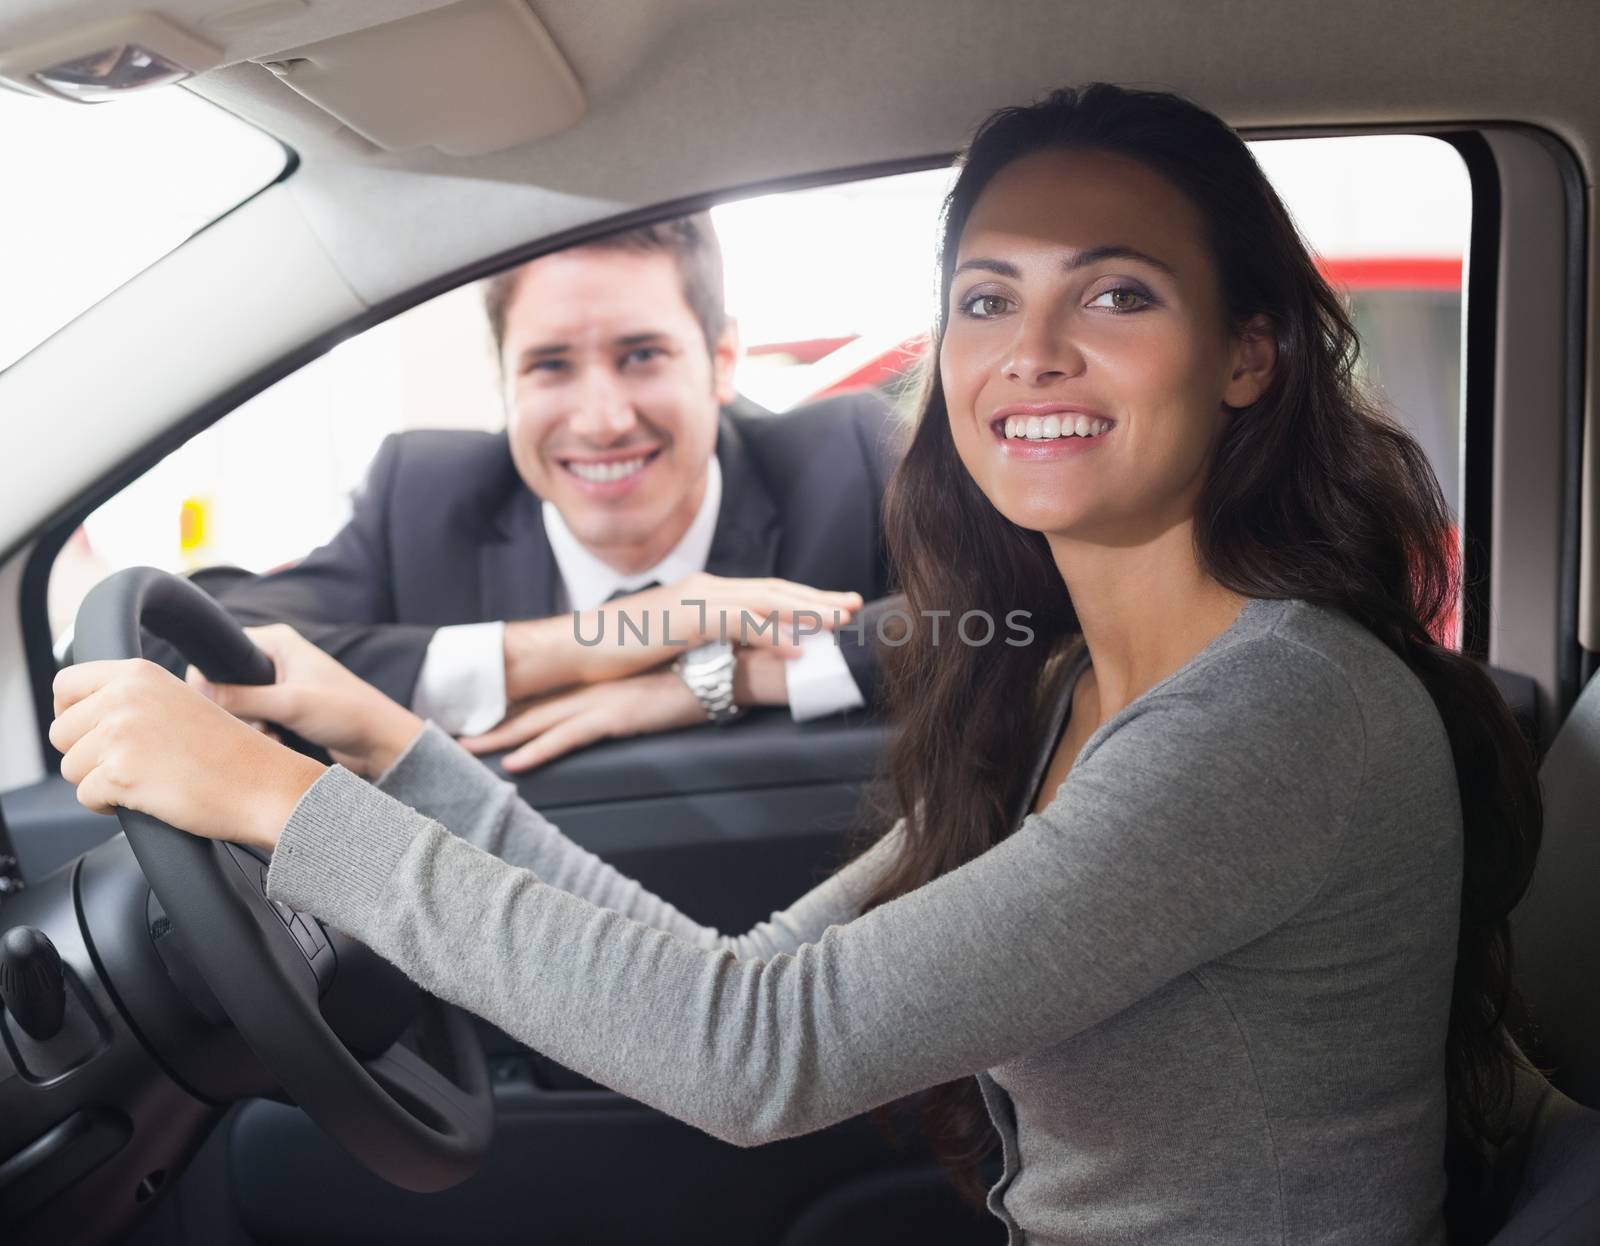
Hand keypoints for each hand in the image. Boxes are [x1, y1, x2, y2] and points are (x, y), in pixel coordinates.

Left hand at [50, 659, 324, 851]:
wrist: (264, 786)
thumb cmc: (231, 753)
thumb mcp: (179, 701)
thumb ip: (131, 699)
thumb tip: (81, 717)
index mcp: (139, 673)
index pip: (65, 684)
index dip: (72, 712)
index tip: (91, 731)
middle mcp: (125, 697)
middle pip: (61, 733)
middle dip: (87, 755)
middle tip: (132, 762)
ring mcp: (120, 735)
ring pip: (70, 768)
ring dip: (98, 781)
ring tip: (145, 779)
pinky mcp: (120, 775)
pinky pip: (85, 797)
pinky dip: (109, 805)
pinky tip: (148, 797)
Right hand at [187, 624, 424, 778]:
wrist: (380, 744)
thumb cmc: (347, 713)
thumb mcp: (291, 704)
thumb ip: (242, 698)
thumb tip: (197, 694)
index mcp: (275, 641)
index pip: (218, 654)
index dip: (209, 683)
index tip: (220, 709)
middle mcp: (274, 659)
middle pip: (224, 685)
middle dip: (234, 712)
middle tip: (259, 725)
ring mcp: (278, 685)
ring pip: (237, 708)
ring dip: (249, 727)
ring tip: (273, 735)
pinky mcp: (283, 709)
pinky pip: (253, 721)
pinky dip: (259, 734)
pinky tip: (278, 742)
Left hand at [461, 668, 708, 772]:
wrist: (725, 666)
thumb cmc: (701, 675)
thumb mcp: (660, 688)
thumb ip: (639, 696)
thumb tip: (630, 706)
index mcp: (601, 681)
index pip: (547, 697)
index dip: (512, 707)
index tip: (482, 717)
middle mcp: (594, 688)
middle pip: (531, 709)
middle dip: (491, 722)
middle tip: (452, 733)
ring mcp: (602, 701)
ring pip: (538, 722)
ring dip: (499, 737)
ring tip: (463, 750)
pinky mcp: (616, 715)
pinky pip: (567, 738)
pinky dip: (537, 751)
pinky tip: (512, 764)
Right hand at [503, 574, 863, 700]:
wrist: (573, 649)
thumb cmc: (615, 651)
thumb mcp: (669, 642)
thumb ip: (701, 641)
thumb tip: (726, 654)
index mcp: (702, 593)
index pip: (762, 593)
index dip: (801, 598)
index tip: (833, 606)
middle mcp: (704, 588)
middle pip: (773, 590)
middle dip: (816, 598)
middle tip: (855, 605)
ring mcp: (696, 600)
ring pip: (765, 602)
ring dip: (806, 611)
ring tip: (840, 622)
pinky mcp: (687, 619)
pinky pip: (741, 625)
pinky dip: (774, 634)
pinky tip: (799, 647)